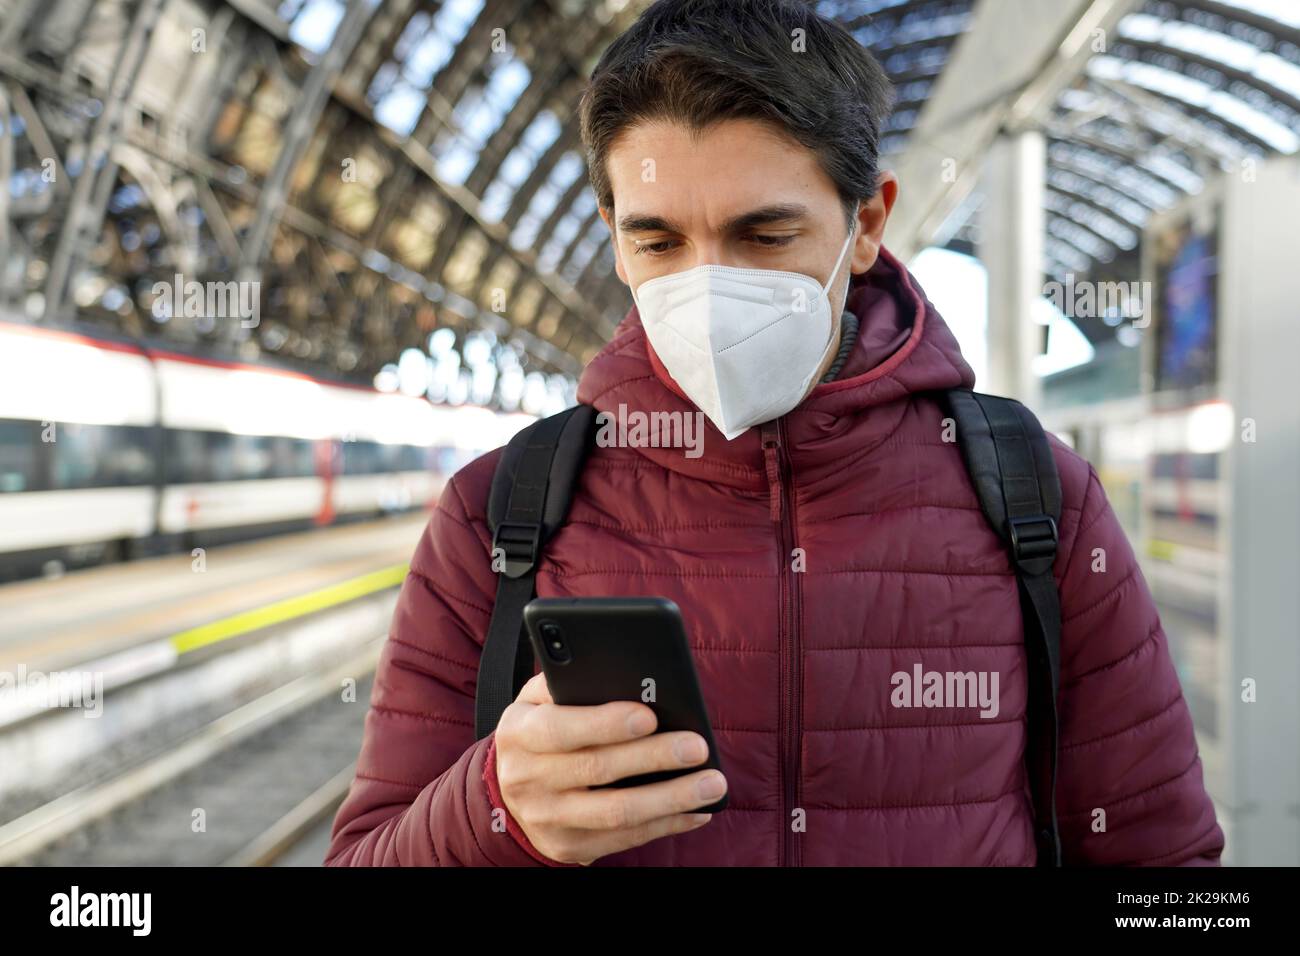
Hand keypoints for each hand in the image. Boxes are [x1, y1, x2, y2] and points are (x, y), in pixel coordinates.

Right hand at [493, 672, 725, 864]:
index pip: (560, 729)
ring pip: (616, 812)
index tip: (649, 716)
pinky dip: (667, 824)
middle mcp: (527, 779)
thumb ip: (568, 681)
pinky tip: (698, 810)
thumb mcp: (537, 699)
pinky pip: (625, 839)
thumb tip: (625, 672)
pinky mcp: (569, 848)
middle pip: (597, 770)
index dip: (605, 724)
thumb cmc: (541, 728)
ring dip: (670, 799)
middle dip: (653, 757)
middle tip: (697, 747)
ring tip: (713, 782)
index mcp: (520, 734)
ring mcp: (547, 819)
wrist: (509, 789)